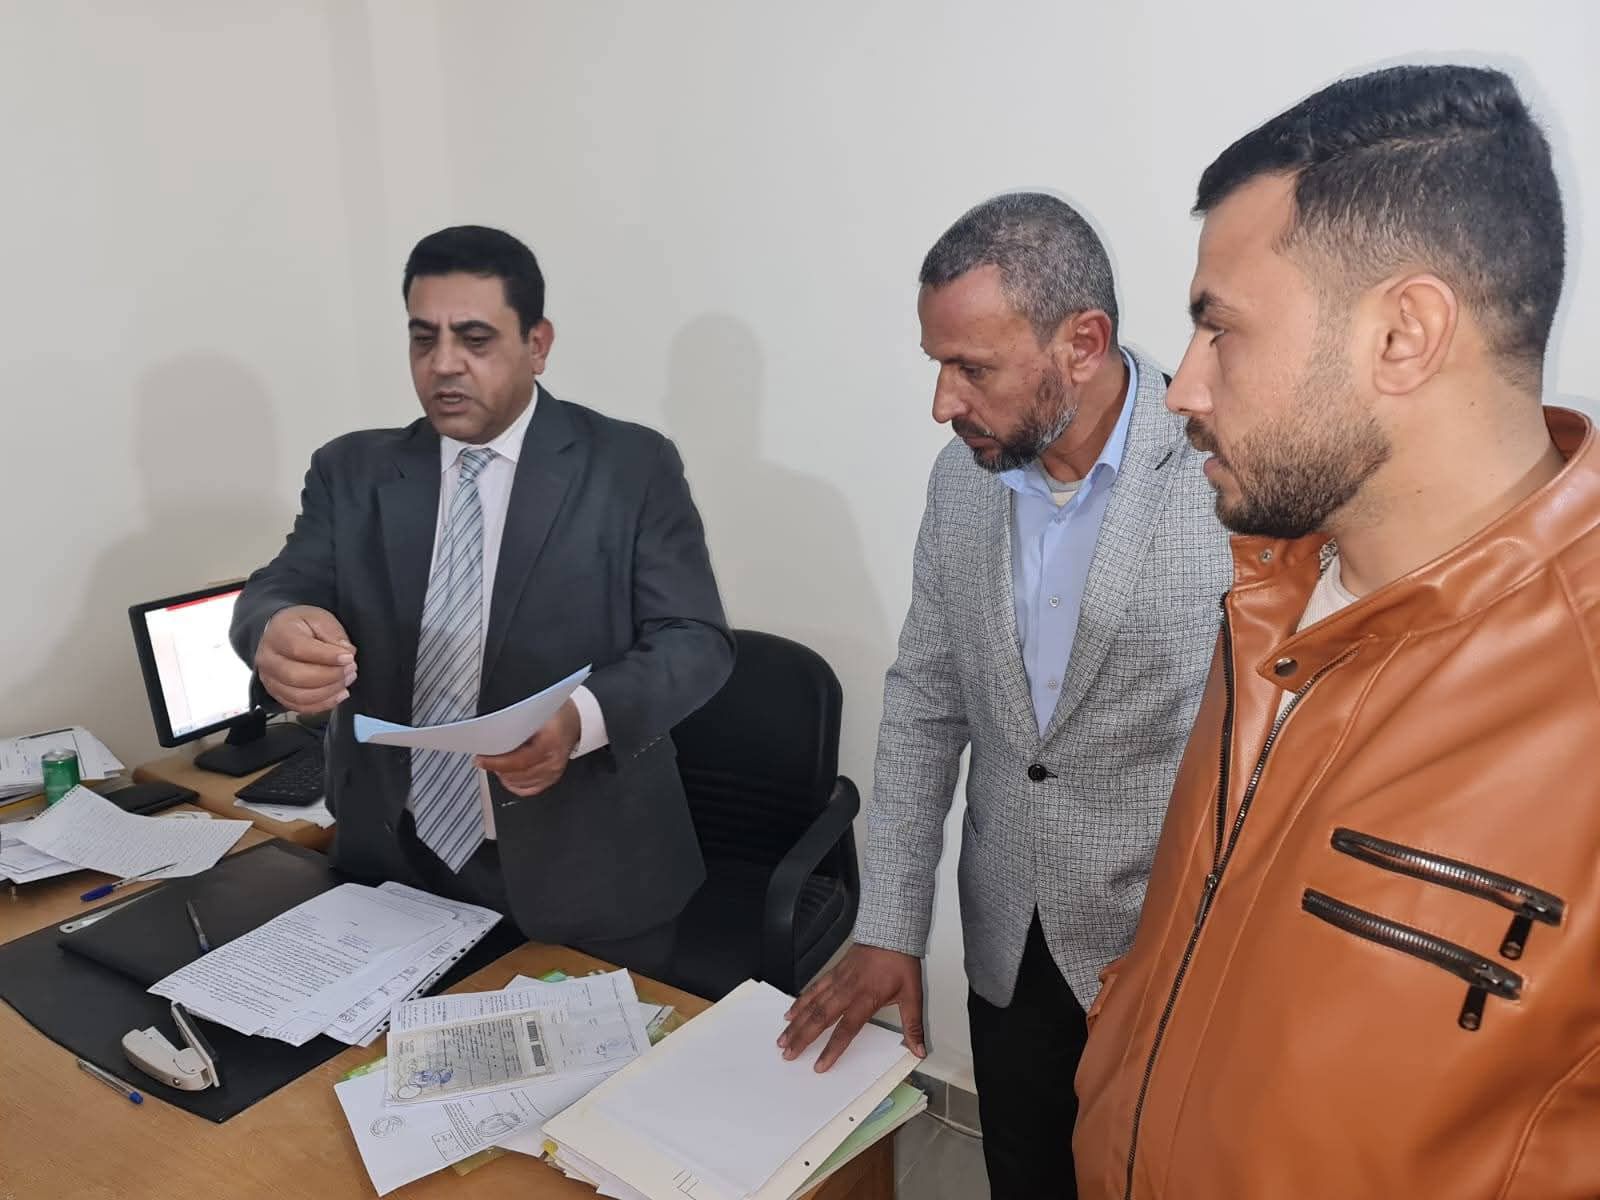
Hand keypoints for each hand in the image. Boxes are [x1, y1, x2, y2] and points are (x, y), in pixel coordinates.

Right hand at [255, 605, 356, 713]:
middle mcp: (268, 659)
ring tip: (347, 679)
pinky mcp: (277, 694)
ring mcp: (269, 679)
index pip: (299, 649)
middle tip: (350, 669)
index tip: (348, 657)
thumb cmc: (302, 626)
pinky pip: (299, 707)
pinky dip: (322, 704)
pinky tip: (339, 694)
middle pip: (296, 676)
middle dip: (330, 676)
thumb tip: (347, 652)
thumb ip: (333, 634)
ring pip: (299, 696)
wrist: (282, 634)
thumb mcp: (319, 618)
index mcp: (277, 634)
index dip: (326, 656)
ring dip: (329, 691)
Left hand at [476, 700, 580, 796]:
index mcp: (551, 742)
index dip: (497, 762)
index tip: (481, 759)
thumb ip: (515, 724)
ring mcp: (554, 772)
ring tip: (495, 764)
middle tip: (484, 760)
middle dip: (496, 768)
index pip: (519, 760)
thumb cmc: (555, 713)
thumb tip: (491, 734)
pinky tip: (506, 775)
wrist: (575, 720)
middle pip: (517, 774)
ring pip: (520, 783)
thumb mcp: (536, 711)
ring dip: (504, 775)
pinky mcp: (552, 778)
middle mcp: (554, 760)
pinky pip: (527, 789)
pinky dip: (514, 784)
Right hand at [777, 944, 925, 1071]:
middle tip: (789, 1055)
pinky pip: (812, 990)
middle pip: (820, 1019)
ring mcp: (837, 981)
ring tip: (782, 1040)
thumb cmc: (900, 964)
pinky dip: (799, 1002)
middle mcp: (847, 991)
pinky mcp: (833, 974)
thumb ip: (914, 1026)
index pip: (846, 1030)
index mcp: (866, 999)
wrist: (890, 933)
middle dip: (802, 1039)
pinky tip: (790, 1014)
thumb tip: (919, 1050)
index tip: (820, 1066)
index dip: (832, 1049)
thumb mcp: (913, 995)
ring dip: (796, 1024)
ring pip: (812, 1005)